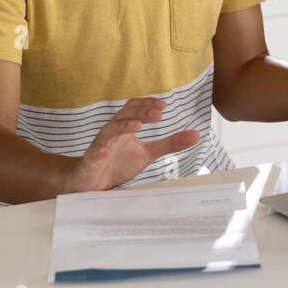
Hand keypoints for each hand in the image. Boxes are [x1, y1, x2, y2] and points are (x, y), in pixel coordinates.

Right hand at [62, 97, 199, 193]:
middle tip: (158, 114)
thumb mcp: (148, 153)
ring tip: (137, 125)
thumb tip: (196, 134)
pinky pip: (94, 154)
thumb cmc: (118, 164)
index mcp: (125, 128)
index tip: (163, 105)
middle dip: (140, 112)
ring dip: (122, 126)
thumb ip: (169, 143)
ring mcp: (100, 145)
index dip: (147, 104)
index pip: (134, 109)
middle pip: (123, 115)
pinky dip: (100, 151)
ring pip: (109, 131)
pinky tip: (106, 151)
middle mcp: (112, 132)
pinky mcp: (91, 161)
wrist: (91, 182)